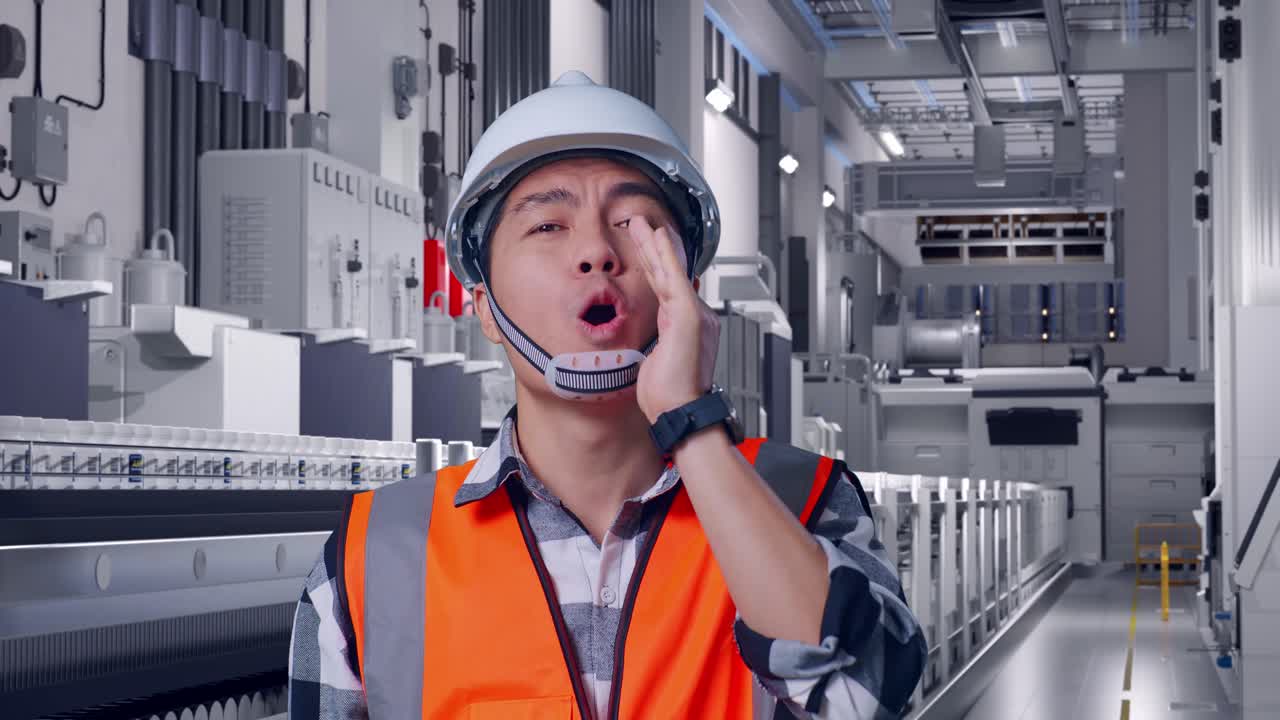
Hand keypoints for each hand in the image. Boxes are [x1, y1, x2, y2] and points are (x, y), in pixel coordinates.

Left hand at [627, 217, 719, 422]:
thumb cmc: (669, 396)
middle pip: (668, 273)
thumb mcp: (656, 362)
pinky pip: (675, 278)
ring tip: (642, 222)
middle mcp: (695, 315)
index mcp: (686, 325)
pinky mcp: (689, 316)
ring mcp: (694, 314)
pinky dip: (666, 256)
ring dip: (655, 244)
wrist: (682, 412)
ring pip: (670, 271)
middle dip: (652, 248)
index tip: (643, 247)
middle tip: (639, 224)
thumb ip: (656, 342)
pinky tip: (658, 237)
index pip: (667, 287)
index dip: (654, 265)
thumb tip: (651, 335)